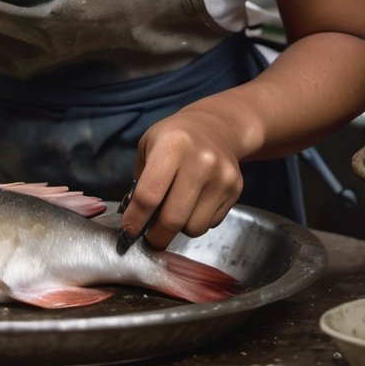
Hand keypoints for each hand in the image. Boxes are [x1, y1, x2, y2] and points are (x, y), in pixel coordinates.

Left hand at [119, 108, 243, 250]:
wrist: (216, 127)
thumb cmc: (175, 139)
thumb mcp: (148, 146)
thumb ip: (140, 182)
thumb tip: (134, 220)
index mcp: (172, 145)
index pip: (149, 195)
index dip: (135, 220)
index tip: (129, 231)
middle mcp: (200, 161)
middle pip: (172, 218)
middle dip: (157, 236)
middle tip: (150, 238)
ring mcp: (221, 176)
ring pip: (193, 228)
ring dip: (180, 228)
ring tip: (175, 211)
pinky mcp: (235, 189)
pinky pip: (211, 224)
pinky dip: (197, 221)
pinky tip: (194, 203)